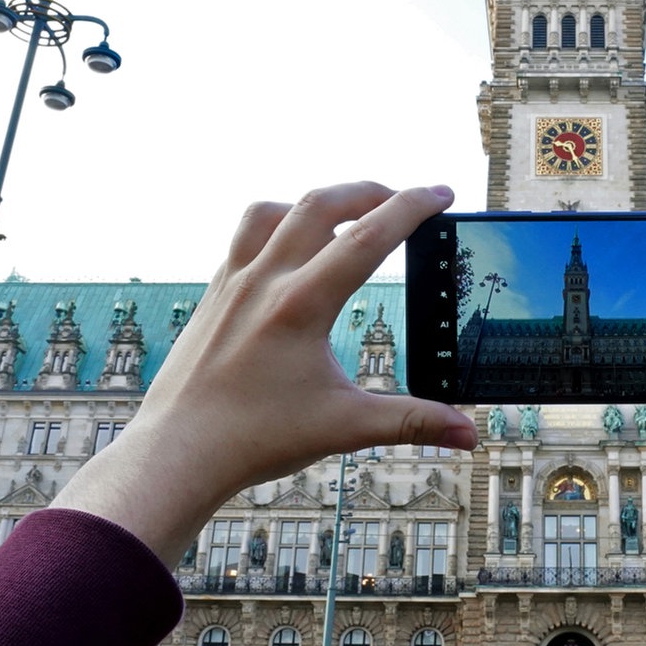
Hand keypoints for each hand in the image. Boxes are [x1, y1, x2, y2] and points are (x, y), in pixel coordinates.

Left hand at [54, 182, 477, 564]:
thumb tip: (469, 434)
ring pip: (273, 210)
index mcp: (300, 305)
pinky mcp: (212, 296)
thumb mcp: (344, 428)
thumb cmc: (253, 440)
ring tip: (346, 218)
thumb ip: (412, 422)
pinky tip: (292, 255)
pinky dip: (277, 228)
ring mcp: (231, 283)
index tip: (442, 193)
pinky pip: (245, 238)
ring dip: (316, 202)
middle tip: (404, 199)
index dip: (412, 207)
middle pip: (321, 203)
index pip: (368, 236)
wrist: (176, 454)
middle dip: (370, 191)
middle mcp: (263, 281)